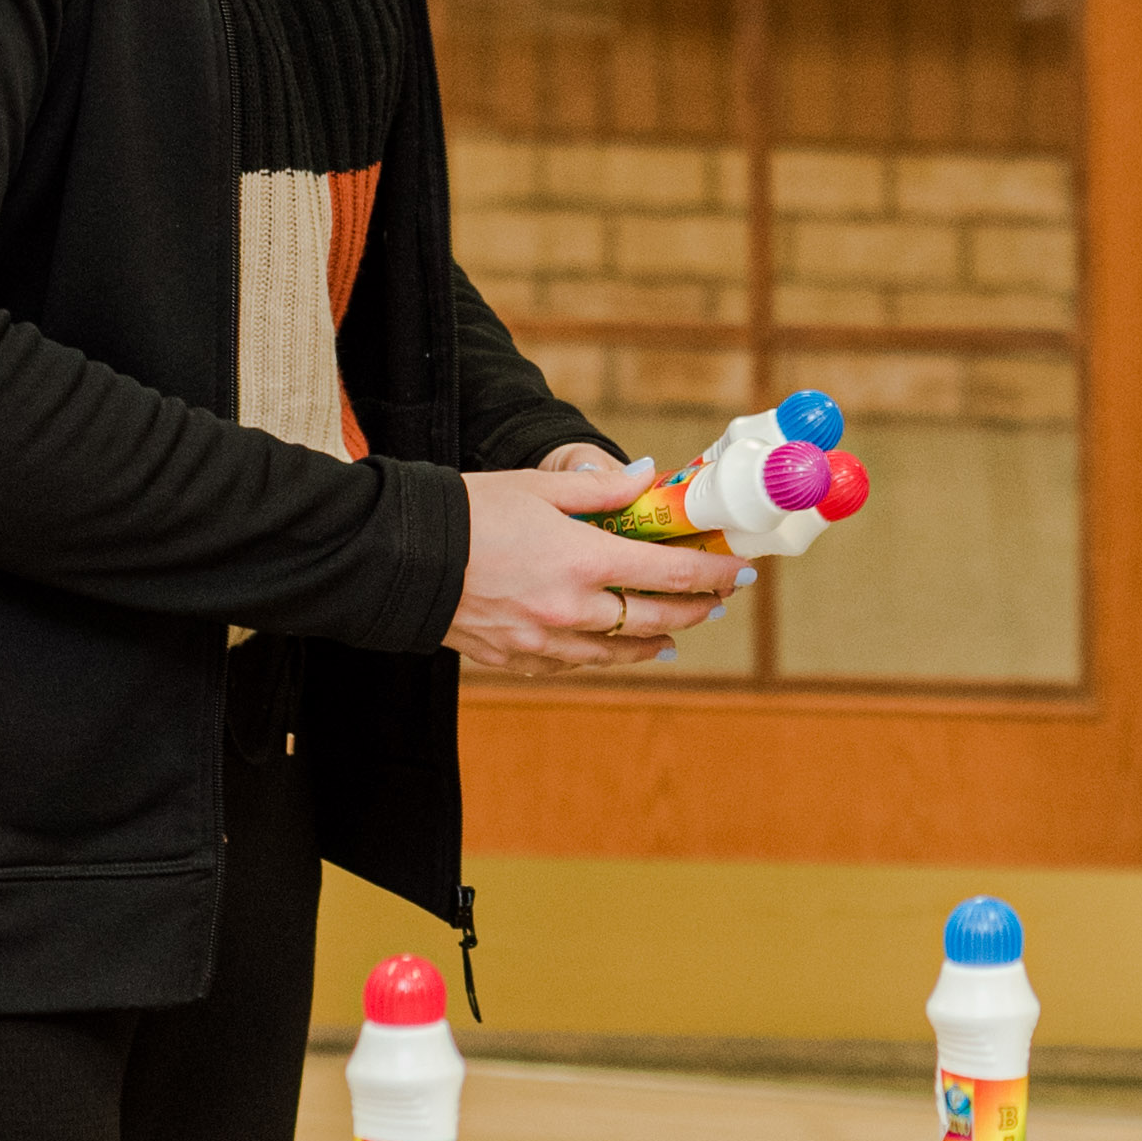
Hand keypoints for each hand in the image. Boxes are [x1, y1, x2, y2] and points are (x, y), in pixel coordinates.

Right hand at [448, 460, 744, 674]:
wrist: (400, 556)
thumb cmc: (469, 511)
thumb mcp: (539, 486)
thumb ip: (600, 488)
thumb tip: (646, 476)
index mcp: (584, 560)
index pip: (671, 573)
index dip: (714, 574)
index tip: (741, 571)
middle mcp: (572, 609)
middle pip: (654, 618)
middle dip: (694, 610)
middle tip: (716, 603)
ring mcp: (543, 640)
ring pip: (617, 652)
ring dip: (653, 643)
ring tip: (674, 637)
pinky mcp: (515, 658)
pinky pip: (573, 664)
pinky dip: (601, 657)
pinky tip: (612, 651)